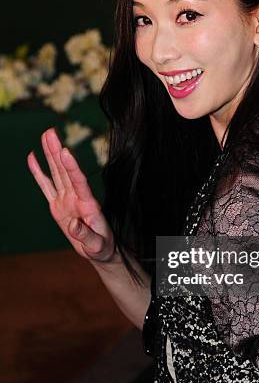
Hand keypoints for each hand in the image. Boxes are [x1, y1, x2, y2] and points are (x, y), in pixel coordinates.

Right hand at [27, 127, 115, 263]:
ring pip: (56, 173)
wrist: (99, 250)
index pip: (80, 182)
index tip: (66, 152)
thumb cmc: (102, 247)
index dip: (72, 167)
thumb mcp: (97, 246)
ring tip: (46, 135)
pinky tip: (32, 157)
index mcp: (88, 205)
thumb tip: (73, 225)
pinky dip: (38, 172)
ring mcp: (66, 199)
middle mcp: (77, 197)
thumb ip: (86, 235)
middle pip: (65, 171)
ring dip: (50, 154)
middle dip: (57, 151)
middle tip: (50, 132)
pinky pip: (46, 186)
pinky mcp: (57, 205)